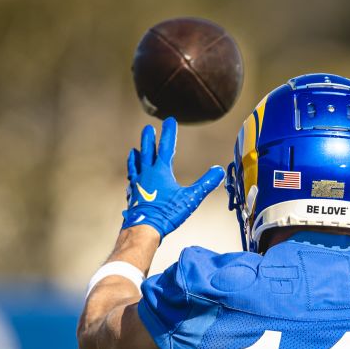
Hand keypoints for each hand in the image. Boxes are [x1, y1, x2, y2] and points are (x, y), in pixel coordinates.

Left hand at [122, 117, 224, 237]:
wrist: (143, 228)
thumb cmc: (167, 213)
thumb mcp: (191, 198)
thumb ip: (206, 184)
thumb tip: (219, 171)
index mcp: (161, 170)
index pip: (167, 146)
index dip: (169, 132)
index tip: (170, 120)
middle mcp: (146, 174)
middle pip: (147, 151)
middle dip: (149, 139)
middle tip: (148, 129)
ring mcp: (137, 184)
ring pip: (135, 165)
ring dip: (136, 156)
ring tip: (134, 150)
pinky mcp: (132, 196)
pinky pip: (131, 181)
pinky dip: (132, 176)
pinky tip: (132, 179)